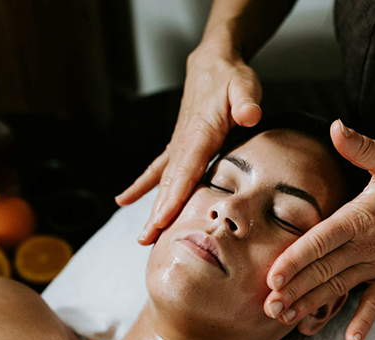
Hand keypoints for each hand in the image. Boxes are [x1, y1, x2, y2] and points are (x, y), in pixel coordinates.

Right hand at [115, 44, 262, 243]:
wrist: (211, 63)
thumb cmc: (230, 77)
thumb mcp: (243, 84)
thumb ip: (246, 101)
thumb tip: (250, 115)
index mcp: (198, 134)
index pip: (184, 172)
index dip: (173, 197)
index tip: (161, 221)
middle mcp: (183, 144)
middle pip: (168, 185)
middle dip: (158, 214)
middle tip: (146, 241)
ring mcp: (177, 146)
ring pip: (162, 183)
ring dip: (151, 209)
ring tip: (142, 237)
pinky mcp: (178, 146)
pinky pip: (156, 170)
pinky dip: (142, 186)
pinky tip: (124, 200)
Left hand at [264, 120, 374, 339]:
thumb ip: (360, 147)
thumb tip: (334, 125)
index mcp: (360, 217)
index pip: (322, 241)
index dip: (296, 259)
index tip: (272, 277)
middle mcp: (367, 246)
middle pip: (324, 270)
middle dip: (295, 290)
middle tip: (268, 308)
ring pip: (340, 289)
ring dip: (313, 306)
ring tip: (288, 321)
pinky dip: (364, 321)